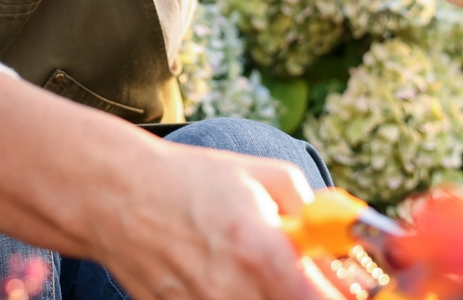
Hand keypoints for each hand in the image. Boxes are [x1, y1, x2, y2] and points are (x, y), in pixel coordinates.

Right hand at [92, 141, 354, 299]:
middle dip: (299, 294)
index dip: (336, 297)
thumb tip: (346, 249)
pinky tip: (224, 279)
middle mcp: (231, 289)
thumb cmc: (192, 180)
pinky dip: (237, 297)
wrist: (116, 194)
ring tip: (254, 271)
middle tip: (300, 279)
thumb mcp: (266, 176)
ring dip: (266, 295)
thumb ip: (314, 212)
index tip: (344, 291)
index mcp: (258, 248)